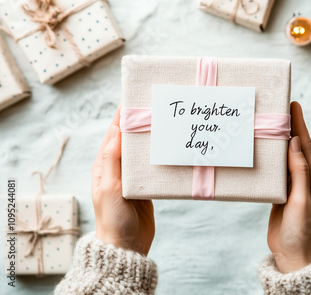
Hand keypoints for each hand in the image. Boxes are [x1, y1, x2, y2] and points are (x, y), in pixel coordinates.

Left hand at [91, 106, 154, 255]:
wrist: (127, 245)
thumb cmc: (113, 218)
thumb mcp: (110, 186)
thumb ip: (112, 159)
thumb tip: (117, 129)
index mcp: (105, 165)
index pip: (114, 134)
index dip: (123, 117)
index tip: (136, 100)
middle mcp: (118, 168)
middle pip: (130, 139)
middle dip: (141, 124)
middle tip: (157, 108)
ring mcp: (133, 177)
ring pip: (143, 151)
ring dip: (152, 138)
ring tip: (167, 124)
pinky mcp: (146, 186)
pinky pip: (152, 166)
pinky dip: (159, 155)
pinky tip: (170, 148)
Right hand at [267, 101, 310, 272]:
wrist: (292, 255)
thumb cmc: (299, 232)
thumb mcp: (300, 202)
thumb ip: (299, 172)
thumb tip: (296, 143)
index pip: (307, 147)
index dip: (300, 125)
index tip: (294, 105)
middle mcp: (309, 179)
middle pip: (299, 147)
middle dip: (291, 127)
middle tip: (281, 106)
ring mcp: (297, 184)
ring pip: (288, 156)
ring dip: (281, 140)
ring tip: (272, 121)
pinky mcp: (286, 190)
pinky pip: (280, 168)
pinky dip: (274, 156)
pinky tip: (267, 147)